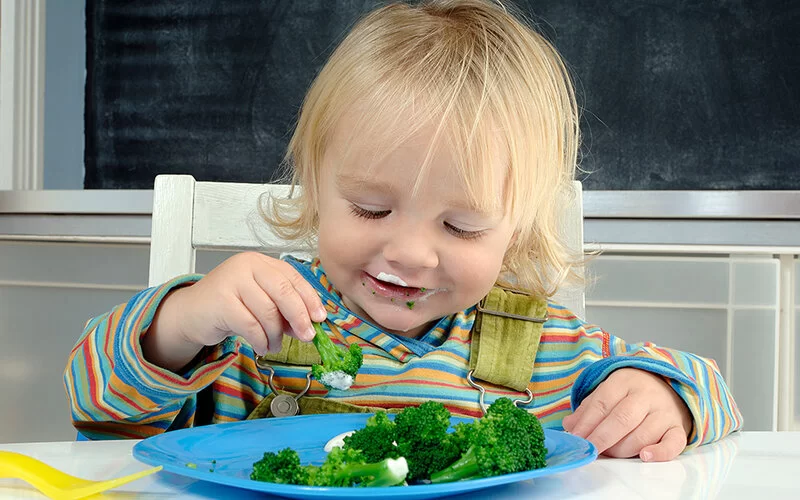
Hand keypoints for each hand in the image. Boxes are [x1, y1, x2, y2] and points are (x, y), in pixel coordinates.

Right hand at [145, 252, 326, 369]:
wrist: (190, 313)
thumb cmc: (229, 307)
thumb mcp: (260, 302)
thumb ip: (283, 308)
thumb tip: (310, 324)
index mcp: (260, 262)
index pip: (293, 277)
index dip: (309, 299)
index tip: (320, 318)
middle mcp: (246, 265)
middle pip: (284, 291)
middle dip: (299, 316)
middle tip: (307, 336)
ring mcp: (232, 280)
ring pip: (268, 311)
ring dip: (276, 334)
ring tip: (274, 345)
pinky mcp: (221, 301)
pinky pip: (251, 325)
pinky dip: (261, 340)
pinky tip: (262, 347)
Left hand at [562, 368, 692, 461]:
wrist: (667, 386)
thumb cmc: (630, 393)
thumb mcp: (607, 392)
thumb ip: (588, 409)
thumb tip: (569, 426)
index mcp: (624, 381)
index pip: (603, 402)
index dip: (587, 422)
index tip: (576, 438)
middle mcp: (646, 395)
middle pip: (622, 418)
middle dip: (602, 437)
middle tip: (589, 450)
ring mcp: (664, 412)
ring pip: (643, 434)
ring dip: (622, 449)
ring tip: (609, 453)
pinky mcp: (678, 428)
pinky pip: (673, 443)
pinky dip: (660, 452)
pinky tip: (644, 456)